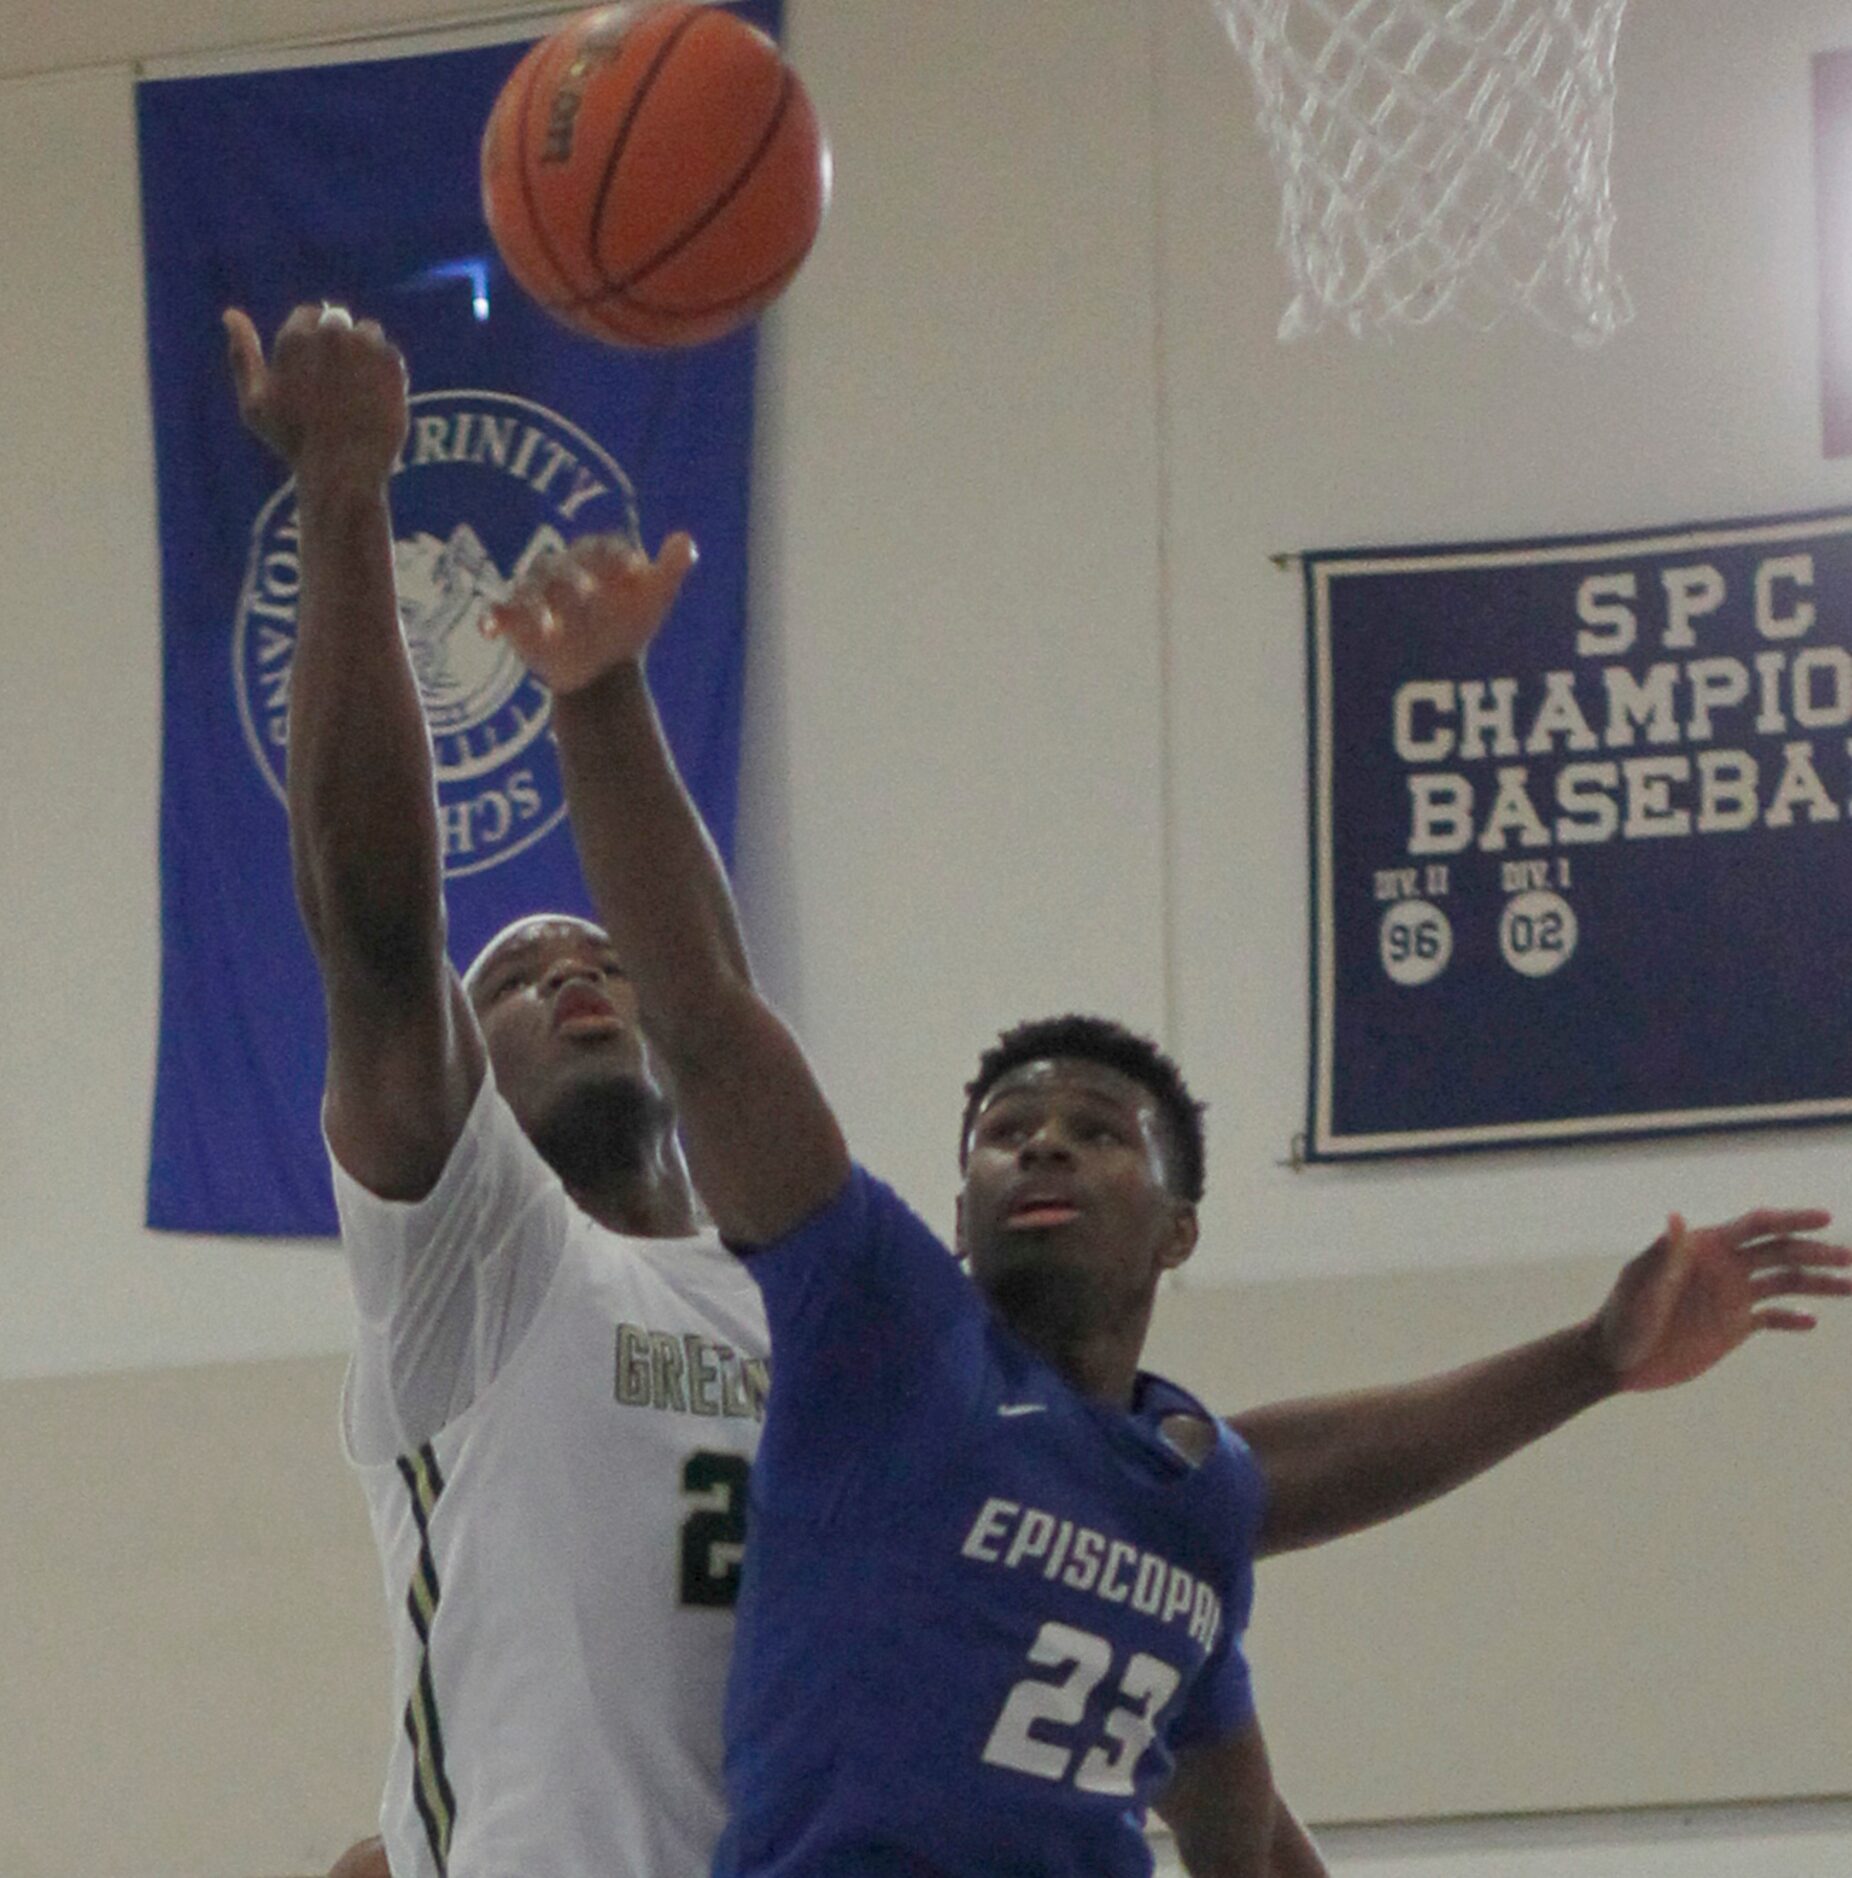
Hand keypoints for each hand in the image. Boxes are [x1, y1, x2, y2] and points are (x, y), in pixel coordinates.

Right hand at [223, 302, 407, 485]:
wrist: (344, 470)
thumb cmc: (294, 442)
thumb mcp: (255, 403)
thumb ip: (242, 355)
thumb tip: (230, 314)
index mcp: (295, 337)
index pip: (309, 314)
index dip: (312, 340)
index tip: (317, 370)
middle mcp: (330, 333)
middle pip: (338, 319)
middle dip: (338, 343)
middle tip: (338, 384)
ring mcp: (364, 347)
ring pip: (367, 331)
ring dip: (364, 351)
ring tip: (358, 388)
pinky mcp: (392, 363)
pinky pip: (389, 353)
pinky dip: (385, 370)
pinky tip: (375, 397)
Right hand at [484, 530, 697, 693]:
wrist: (601, 668)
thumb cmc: (628, 625)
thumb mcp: (654, 599)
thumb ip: (670, 569)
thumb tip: (686, 541)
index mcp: (595, 558)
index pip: (602, 548)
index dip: (617, 557)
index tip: (635, 573)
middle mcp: (562, 569)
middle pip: (560, 566)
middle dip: (573, 579)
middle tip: (590, 596)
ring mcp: (535, 592)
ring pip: (528, 590)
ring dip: (536, 606)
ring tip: (549, 630)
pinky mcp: (514, 616)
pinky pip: (497, 612)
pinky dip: (490, 619)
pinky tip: (489, 632)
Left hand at [1597, 1207, 1851, 1391]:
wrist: (1615, 1360)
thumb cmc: (1622, 1318)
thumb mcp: (1641, 1286)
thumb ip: (1664, 1255)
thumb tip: (1675, 1217)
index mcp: (1704, 1248)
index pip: (1755, 1226)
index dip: (1790, 1219)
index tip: (1825, 1220)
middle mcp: (1723, 1267)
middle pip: (1779, 1252)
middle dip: (1815, 1252)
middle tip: (1848, 1258)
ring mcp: (1730, 1296)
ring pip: (1784, 1283)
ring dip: (1818, 1283)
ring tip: (1851, 1285)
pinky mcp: (1733, 1327)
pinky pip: (1772, 1318)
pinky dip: (1793, 1318)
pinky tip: (1811, 1321)